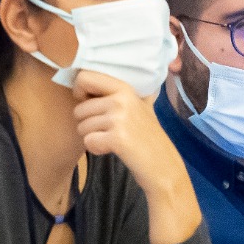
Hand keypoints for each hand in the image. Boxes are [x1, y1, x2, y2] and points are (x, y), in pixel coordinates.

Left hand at [72, 71, 200, 243]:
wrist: (163, 166)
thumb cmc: (149, 138)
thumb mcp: (141, 107)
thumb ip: (121, 93)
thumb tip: (92, 80)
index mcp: (125, 88)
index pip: (85, 77)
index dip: (79, 91)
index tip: (88, 104)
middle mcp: (122, 99)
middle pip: (80, 108)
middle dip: (86, 123)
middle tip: (106, 131)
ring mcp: (120, 119)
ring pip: (82, 126)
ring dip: (92, 137)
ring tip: (112, 141)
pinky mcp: (117, 139)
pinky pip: (88, 142)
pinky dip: (96, 149)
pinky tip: (112, 150)